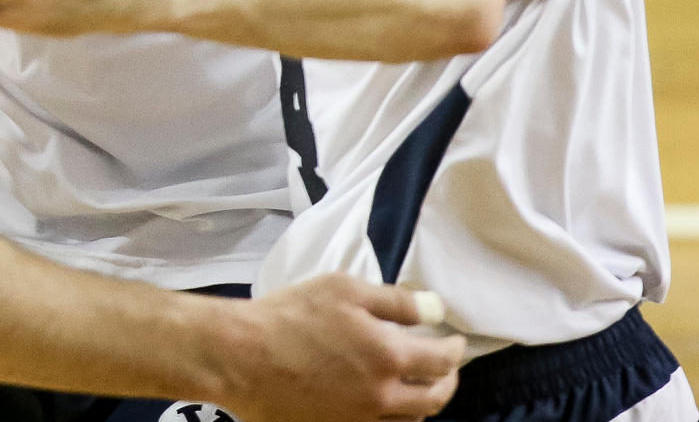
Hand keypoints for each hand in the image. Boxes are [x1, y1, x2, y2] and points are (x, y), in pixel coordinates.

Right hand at [214, 276, 461, 421]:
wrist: (243, 356)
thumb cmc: (290, 315)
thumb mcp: (343, 289)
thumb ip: (396, 302)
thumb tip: (436, 311)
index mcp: (389, 356)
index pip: (442, 360)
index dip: (455, 349)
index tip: (454, 340)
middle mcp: (383, 396)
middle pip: (435, 399)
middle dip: (448, 381)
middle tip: (447, 368)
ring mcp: (360, 419)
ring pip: (410, 420)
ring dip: (424, 403)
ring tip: (420, 388)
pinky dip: (394, 418)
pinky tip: (386, 405)